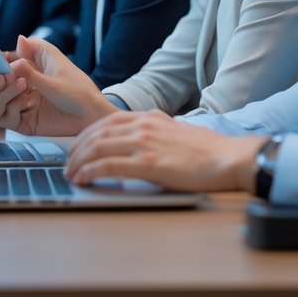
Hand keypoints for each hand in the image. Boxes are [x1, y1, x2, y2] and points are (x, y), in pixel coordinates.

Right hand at [0, 35, 114, 136]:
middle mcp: (18, 83)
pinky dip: (10, 110)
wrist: (91, 117)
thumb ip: (31, 65)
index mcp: (26, 65)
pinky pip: (2, 117)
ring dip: (1, 94)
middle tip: (5, 78)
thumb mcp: (54, 77)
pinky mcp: (21, 120)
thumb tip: (18, 40)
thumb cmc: (79, 92)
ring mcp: (18, 103)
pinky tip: (28, 105)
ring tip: (22, 87)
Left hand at [63, 110, 264, 193]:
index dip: (85, 136)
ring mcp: (144, 143)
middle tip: (67, 164)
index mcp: (148, 117)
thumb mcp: (174, 132)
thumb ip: (152, 134)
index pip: (105, 122)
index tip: (75, 149)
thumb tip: (134, 146)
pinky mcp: (148, 163)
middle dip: (76, 150)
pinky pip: (109, 165)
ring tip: (70, 174)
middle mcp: (142, 125)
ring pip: (97, 148)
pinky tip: (83, 179)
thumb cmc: (207, 151)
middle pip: (95, 134)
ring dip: (79, 162)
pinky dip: (91, 172)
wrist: (230, 158)